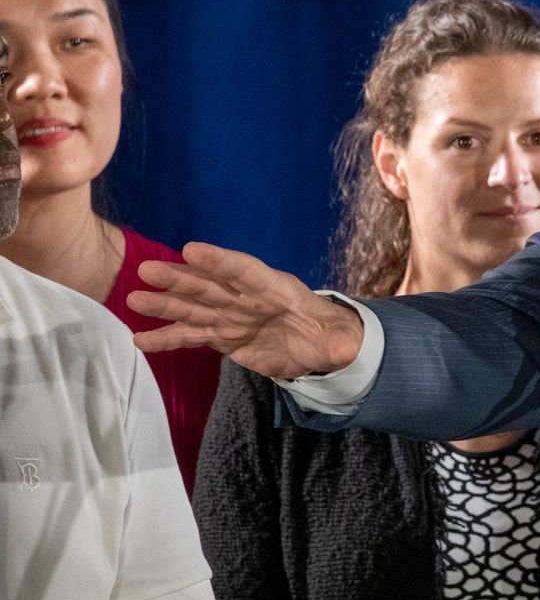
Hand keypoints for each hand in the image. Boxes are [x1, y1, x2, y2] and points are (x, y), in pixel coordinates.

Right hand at [128, 242, 365, 379]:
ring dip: (164, 304)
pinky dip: (167, 338)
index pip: (246, 270)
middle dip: (180, 278)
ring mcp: (232, 316)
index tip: (192, 250)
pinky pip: (192, 336)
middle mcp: (247, 297)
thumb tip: (347, 349)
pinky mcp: (223, 336)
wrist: (318, 345)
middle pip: (211, 285)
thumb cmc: (329, 333)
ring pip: (194, 308)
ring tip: (133, 300)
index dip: (220, 260)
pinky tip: (141, 339)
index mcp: (276, 288)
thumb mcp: (340, 338)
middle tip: (147, 270)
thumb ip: (340, 342)